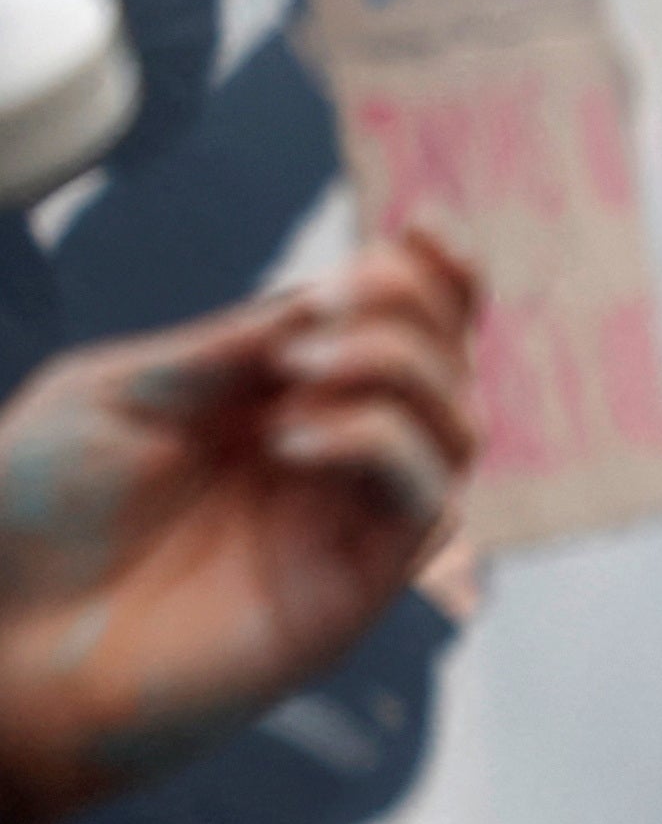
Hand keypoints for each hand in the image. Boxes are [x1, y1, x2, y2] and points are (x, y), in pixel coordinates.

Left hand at [0, 229, 481, 823]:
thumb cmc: (28, 523)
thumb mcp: (114, 392)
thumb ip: (225, 350)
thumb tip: (328, 302)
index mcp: (268, 403)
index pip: (389, 332)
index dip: (431, 281)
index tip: (424, 233)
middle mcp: (322, 460)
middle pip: (444, 369)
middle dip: (415, 313)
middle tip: (330, 310)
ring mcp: (342, 525)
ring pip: (456, 430)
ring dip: (400, 373)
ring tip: (302, 369)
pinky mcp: (354, 589)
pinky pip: (425, 505)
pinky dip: (378, 448)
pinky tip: (294, 440)